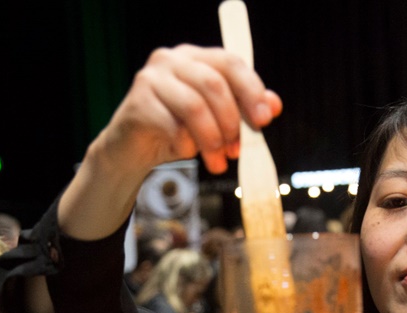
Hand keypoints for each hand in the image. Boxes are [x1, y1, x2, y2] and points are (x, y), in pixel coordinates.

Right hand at [59, 45, 282, 242]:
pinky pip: (172, 126)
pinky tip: (186, 154)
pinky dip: (185, 146)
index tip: (265, 120)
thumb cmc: (175, 131)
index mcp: (195, 57)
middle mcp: (171, 60)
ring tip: (217, 161)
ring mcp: (151, 79)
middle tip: (237, 150)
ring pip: (195, 107)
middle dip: (232, 121)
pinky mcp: (137, 104)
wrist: (132, 151)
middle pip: (214, 84)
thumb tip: (274, 106)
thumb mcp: (214, 120)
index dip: (252, 91)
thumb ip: (242, 109)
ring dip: (211, 139)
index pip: (230, 63)